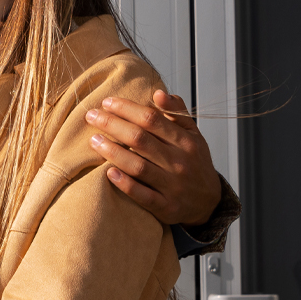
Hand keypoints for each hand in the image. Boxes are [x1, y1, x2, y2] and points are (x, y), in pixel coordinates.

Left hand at [85, 90, 221, 226]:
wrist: (209, 201)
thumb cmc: (194, 162)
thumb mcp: (194, 135)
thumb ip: (177, 113)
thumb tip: (159, 93)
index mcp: (186, 141)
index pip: (152, 119)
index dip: (127, 109)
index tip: (107, 102)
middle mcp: (179, 162)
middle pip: (140, 139)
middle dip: (113, 125)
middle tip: (91, 116)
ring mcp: (172, 186)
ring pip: (138, 166)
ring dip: (113, 152)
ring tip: (93, 140)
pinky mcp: (166, 207)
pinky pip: (143, 195)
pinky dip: (125, 184)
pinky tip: (108, 173)